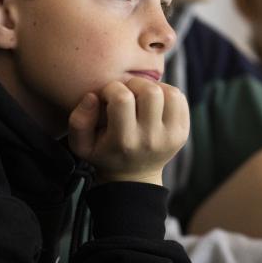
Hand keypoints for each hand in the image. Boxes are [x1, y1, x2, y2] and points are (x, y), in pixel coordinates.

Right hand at [67, 77, 189, 185]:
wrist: (134, 177)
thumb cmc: (104, 154)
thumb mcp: (81, 145)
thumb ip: (78, 120)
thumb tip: (92, 96)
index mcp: (124, 141)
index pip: (121, 99)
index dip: (111, 89)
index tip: (108, 96)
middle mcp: (150, 139)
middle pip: (149, 92)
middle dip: (135, 84)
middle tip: (127, 93)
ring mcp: (171, 136)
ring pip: (169, 93)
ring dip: (153, 87)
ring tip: (141, 97)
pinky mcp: (183, 132)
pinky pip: (180, 99)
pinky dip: (167, 93)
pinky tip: (155, 102)